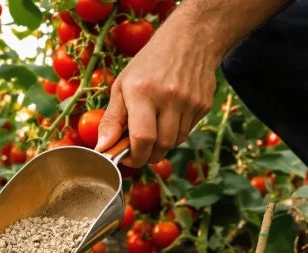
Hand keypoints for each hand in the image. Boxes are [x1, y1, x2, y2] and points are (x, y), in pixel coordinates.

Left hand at [95, 14, 218, 166]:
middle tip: (138, 149)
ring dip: (162, 144)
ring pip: (175, 142)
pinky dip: (176, 132)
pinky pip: (188, 131)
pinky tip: (169, 115)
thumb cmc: (148, 64)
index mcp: (143, 92)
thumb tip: (102, 148)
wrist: (189, 40)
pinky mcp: (204, 105)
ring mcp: (190, 102)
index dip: (134, 157)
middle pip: (161, 146)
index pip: (142, 139)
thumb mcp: (121, 86)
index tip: (126, 158)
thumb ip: (111, 119)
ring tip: (153, 127)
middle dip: (147, 155)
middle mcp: (169, 97)